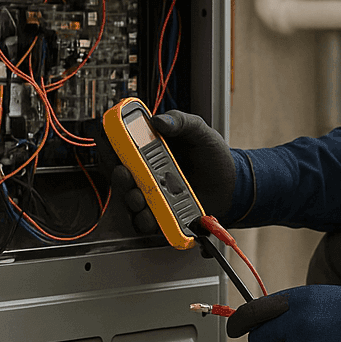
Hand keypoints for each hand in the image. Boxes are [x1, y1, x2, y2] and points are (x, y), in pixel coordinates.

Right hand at [85, 110, 238, 236]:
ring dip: (128, 198)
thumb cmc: (212, 155)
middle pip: (117, 173)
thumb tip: (158, 120)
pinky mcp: (161, 213)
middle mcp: (145, 171)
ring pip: (127, 199)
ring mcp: (152, 193)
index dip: (109, 143)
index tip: (109, 143)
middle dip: (115, 174)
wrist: (231, 182)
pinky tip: (151, 214)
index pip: (119, 145)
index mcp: (148, 148)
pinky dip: (144, 219)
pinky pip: (145, 221)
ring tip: (138, 196)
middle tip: (123, 172)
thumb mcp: (199, 130)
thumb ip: (180, 121)